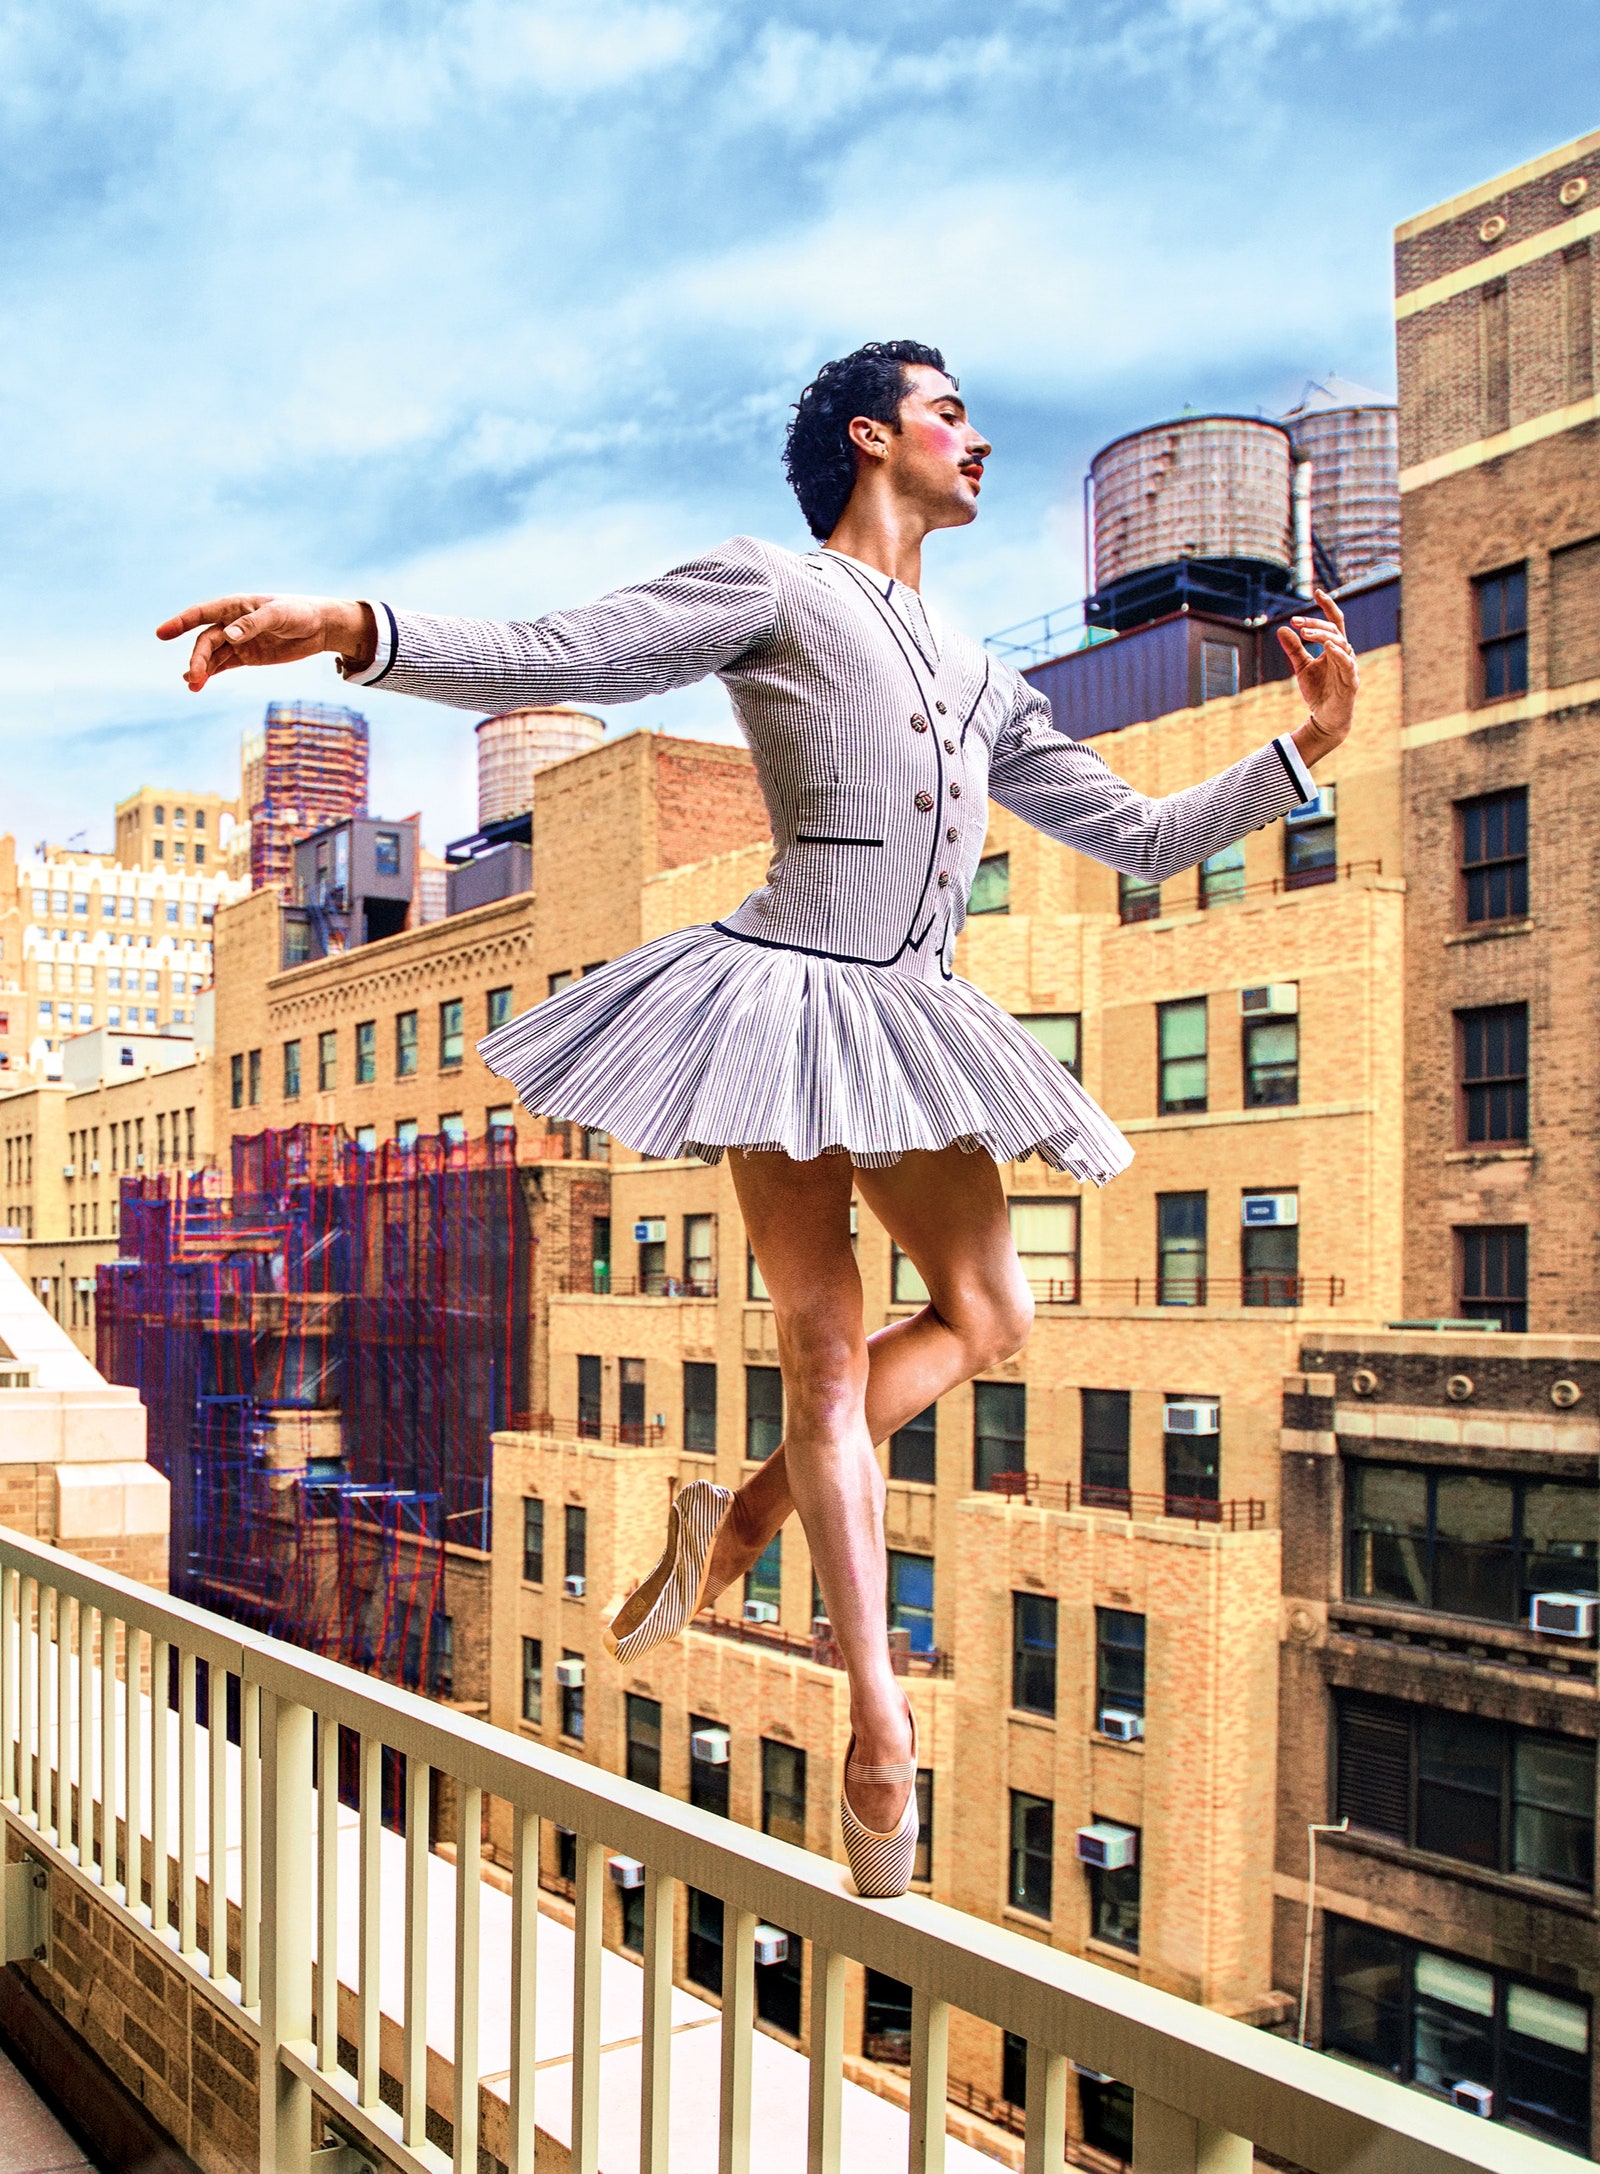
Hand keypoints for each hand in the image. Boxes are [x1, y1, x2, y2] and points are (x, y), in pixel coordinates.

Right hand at [155, 594, 374, 689]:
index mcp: (235, 606)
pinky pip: (223, 666)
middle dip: (198, 658)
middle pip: (206, 640)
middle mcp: (231, 622)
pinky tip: (198, 685)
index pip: (202, 613)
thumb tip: (228, 634)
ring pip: (212, 655)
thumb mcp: (278, 615)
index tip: (161, 633)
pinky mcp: (246, 656)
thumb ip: (252, 624)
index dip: (180, 622)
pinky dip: (211, 674)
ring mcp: (237, 640)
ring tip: (193, 685)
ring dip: (200, 669)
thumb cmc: (299, 613)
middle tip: (193, 677)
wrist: (319, 627)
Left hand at [1278, 587, 1358, 765]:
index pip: (1335, 622)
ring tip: (1305, 632)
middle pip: (1335, 631)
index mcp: (1334, 648)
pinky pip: (1347, 664)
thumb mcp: (1301, 668)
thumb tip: (1282, 629)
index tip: (1317, 592)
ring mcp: (1349, 667)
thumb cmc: (1318, 692)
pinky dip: (1338, 654)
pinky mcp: (1351, 682)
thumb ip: (1294, 649)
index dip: (1328, 606)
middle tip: (1297, 623)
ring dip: (1323, 636)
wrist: (1325, 719)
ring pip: (1341, 644)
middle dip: (1316, 624)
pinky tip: (1328, 646)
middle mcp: (1344, 654)